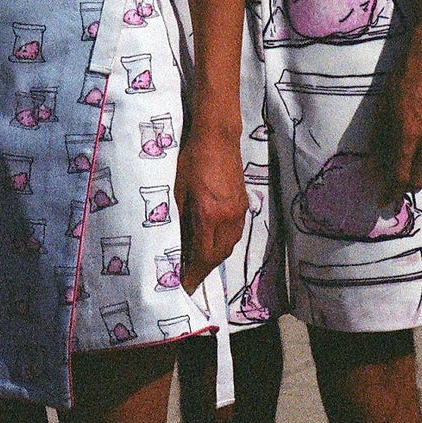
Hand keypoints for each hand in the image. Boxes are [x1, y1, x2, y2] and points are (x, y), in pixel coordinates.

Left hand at [174, 119, 247, 293]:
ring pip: (229, 245)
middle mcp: (228, 218)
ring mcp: (238, 211)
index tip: (184, 286)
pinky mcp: (243, 203)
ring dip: (215, 258)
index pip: (203, 256)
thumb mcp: (178, 191)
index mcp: (208, 215)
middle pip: (219, 255)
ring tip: (199, 263)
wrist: (218, 137)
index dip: (194, 273)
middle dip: (204, 270)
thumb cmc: (191, 160)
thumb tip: (178, 244)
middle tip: (189, 277)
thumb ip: (180, 220)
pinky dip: (224, 243)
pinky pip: (235, 233)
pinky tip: (213, 243)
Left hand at [375, 28, 421, 198]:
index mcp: (408, 133)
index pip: (399, 175)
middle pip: (420, 179)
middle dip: (406, 185)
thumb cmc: (405, 76)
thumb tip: (376, 163)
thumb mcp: (384, 105)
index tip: (382, 199)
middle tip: (395, 182)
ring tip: (412, 167)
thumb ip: (380, 137)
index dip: (390, 191)